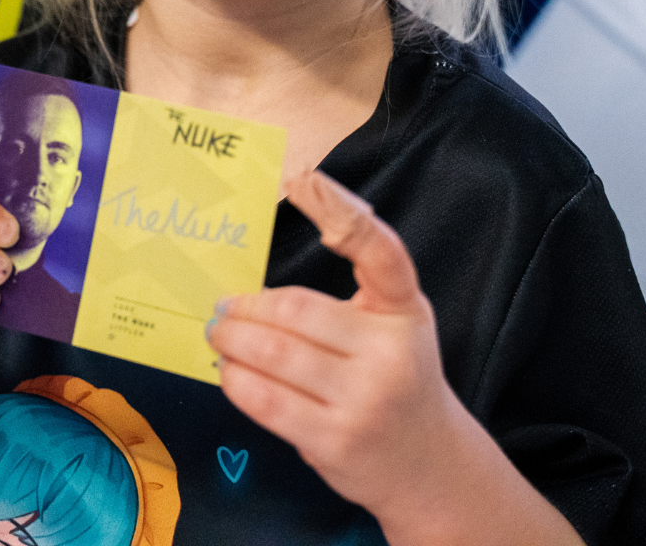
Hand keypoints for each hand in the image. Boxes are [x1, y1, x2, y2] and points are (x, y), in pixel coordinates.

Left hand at [208, 170, 478, 521]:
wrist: (429, 465)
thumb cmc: (396, 381)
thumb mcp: (393, 330)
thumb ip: (348, 302)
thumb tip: (256, 287)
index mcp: (406, 312)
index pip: (382, 254)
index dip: (344, 213)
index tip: (305, 180)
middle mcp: (391, 353)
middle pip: (297, 311)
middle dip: (247, 307)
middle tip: (222, 306)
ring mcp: (365, 400)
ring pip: (275, 355)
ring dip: (232, 341)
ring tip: (217, 333)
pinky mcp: (335, 440)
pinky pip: (267, 400)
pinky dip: (236, 380)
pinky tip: (229, 371)